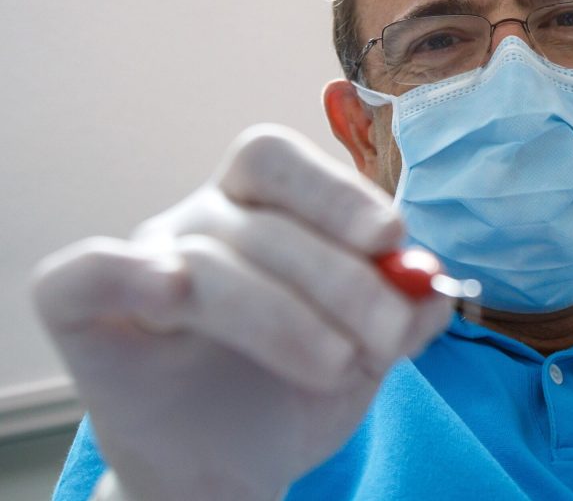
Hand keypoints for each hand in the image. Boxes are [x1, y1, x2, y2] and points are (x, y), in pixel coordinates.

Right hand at [33, 125, 451, 500]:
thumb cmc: (294, 392)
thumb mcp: (366, 353)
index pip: (281, 162)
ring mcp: (143, 262)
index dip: (335, 191)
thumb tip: (436, 287)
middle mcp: (201, 221)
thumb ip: (402, 315)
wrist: (229, 466)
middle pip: (259, 216)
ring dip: (284, 316)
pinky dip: (125, 272)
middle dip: (336, 276)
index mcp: (264, 209)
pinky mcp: (88, 314)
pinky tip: (172, 293)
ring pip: (206, 263)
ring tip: (339, 364)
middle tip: (386, 333)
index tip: (390, 237)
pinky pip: (80, 275)